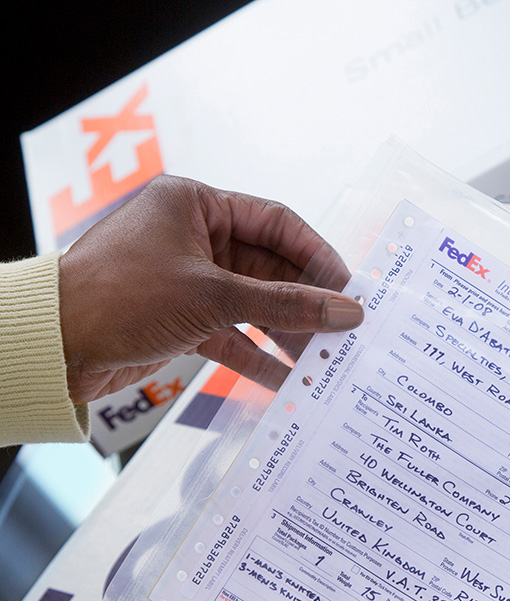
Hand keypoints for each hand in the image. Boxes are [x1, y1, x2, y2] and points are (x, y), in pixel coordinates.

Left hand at [58, 176, 363, 401]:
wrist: (53, 345)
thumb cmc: (117, 297)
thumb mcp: (213, 297)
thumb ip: (285, 305)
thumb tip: (345, 310)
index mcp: (195, 205)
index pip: (277, 222)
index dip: (317, 255)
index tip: (349, 288)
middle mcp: (192, 237)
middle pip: (270, 267)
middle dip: (306, 302)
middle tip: (344, 330)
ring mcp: (188, 280)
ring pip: (255, 304)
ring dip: (287, 333)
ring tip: (322, 360)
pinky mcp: (181, 319)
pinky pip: (233, 335)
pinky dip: (257, 356)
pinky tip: (285, 380)